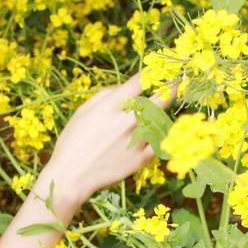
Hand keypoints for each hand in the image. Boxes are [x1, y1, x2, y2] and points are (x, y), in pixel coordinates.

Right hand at [46, 71, 177, 207]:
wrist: (72, 176)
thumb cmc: (72, 142)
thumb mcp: (82, 112)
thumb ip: (104, 95)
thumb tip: (123, 87)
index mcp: (109, 107)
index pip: (138, 82)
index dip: (151, 73)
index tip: (158, 70)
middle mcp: (126, 121)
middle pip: (159, 99)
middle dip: (170, 88)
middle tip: (176, 83)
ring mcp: (136, 141)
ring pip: (161, 121)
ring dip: (161, 115)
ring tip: (156, 114)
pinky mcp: (141, 159)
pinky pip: (159, 142)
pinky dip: (157, 137)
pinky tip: (151, 136)